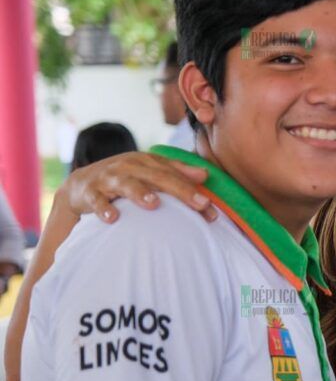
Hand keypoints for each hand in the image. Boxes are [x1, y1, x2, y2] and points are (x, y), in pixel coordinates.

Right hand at [59, 151, 216, 223]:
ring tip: (154, 204)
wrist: (81, 184)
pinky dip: (103, 208)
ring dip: (140, 193)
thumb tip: (205, 175)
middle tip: (199, 204)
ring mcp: (109, 178)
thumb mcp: (149, 172)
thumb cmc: (125, 178)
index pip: (175, 175)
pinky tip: (113, 218)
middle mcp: (130, 167)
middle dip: (180, 190)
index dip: (194, 190)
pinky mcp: (90, 192)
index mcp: (147, 162)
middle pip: (158, 177)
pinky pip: (97, 200)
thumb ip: (177, 172)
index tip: (210, 207)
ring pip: (127, 184)